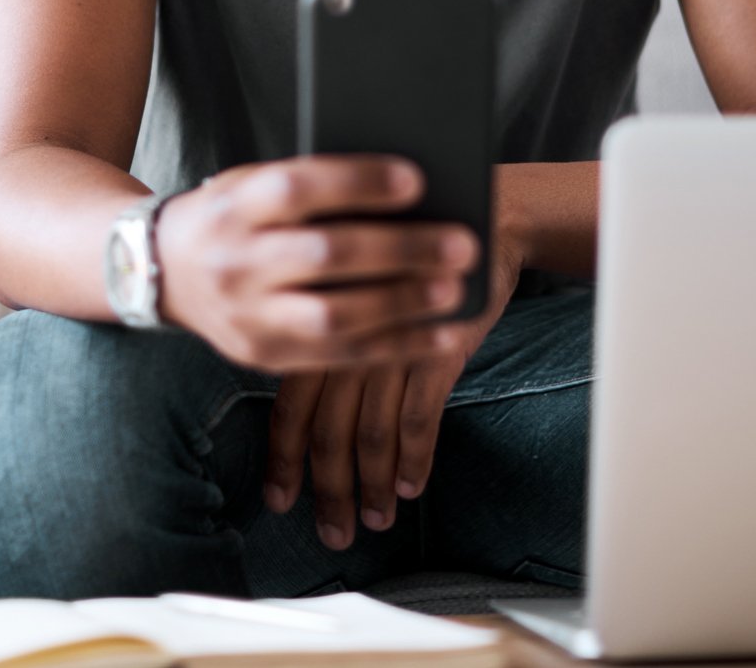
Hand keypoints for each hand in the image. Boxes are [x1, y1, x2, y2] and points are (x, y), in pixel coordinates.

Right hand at [153, 156, 479, 372]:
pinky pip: (338, 358)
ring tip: (453, 289)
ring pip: (332, 316)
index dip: (356, 183)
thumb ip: (313, 184)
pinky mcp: (263, 357)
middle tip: (460, 243)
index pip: (296, 189)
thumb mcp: (252, 183)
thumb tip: (407, 184)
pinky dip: (396, 347)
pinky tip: (440, 336)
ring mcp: (247, 316)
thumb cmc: (233, 214)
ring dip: (402, 305)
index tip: (415, 179)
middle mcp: (235, 262)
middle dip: (398, 250)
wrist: (163, 272)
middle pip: (323, 255)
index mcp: (233, 206)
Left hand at [263, 218, 525, 548]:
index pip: (289, 407)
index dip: (284, 459)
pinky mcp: (436, 350)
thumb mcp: (355, 292)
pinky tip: (413, 486)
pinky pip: (419, 418)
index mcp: (320, 328)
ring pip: (372, 434)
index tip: (279, 500)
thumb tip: (310, 411)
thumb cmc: (409, 258)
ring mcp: (391, 347)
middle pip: (328, 432)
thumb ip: (330, 339)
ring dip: (375, 485)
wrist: (475, 223)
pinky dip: (415, 458)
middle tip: (333, 533)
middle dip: (329, 490)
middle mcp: (348, 341)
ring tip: (376, 520)